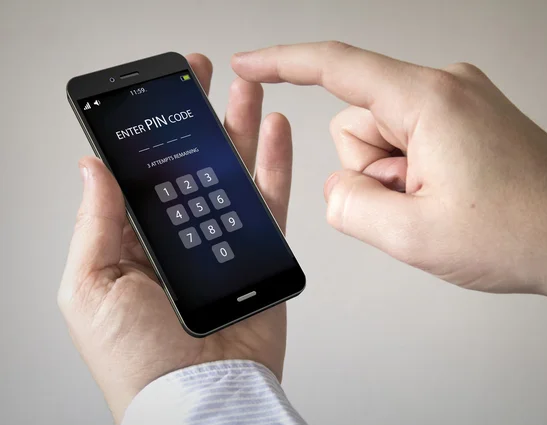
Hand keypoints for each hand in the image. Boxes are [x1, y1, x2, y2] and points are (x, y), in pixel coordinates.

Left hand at [58, 54, 293, 422]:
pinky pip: (270, 199)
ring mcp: (223, 240)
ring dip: (239, 127)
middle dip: (198, 116)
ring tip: (245, 89)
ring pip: (233, 172)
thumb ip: (96, 223)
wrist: (201, 397)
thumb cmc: (138, 360)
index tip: (157, 96)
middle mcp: (180, 234)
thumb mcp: (92, 288)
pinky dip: (275, 163)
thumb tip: (93, 167)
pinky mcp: (260, 251)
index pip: (144, 173)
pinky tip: (275, 131)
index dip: (151, 132)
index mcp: (135, 239)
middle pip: (192, 164)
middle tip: (202, 76)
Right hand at [232, 41, 546, 304]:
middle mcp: (445, 87)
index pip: (337, 67)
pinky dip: (413, 173)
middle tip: (415, 201)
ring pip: (381, 137)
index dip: (283, 63)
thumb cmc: (521, 232)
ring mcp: (458, 102)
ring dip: (394, 177)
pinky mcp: (465, 118)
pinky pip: (408, 141)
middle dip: (371, 170)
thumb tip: (337, 189)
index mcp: (430, 101)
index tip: (250, 64)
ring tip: (437, 201)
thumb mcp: (414, 236)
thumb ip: (351, 207)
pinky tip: (447, 194)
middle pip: (358, 122)